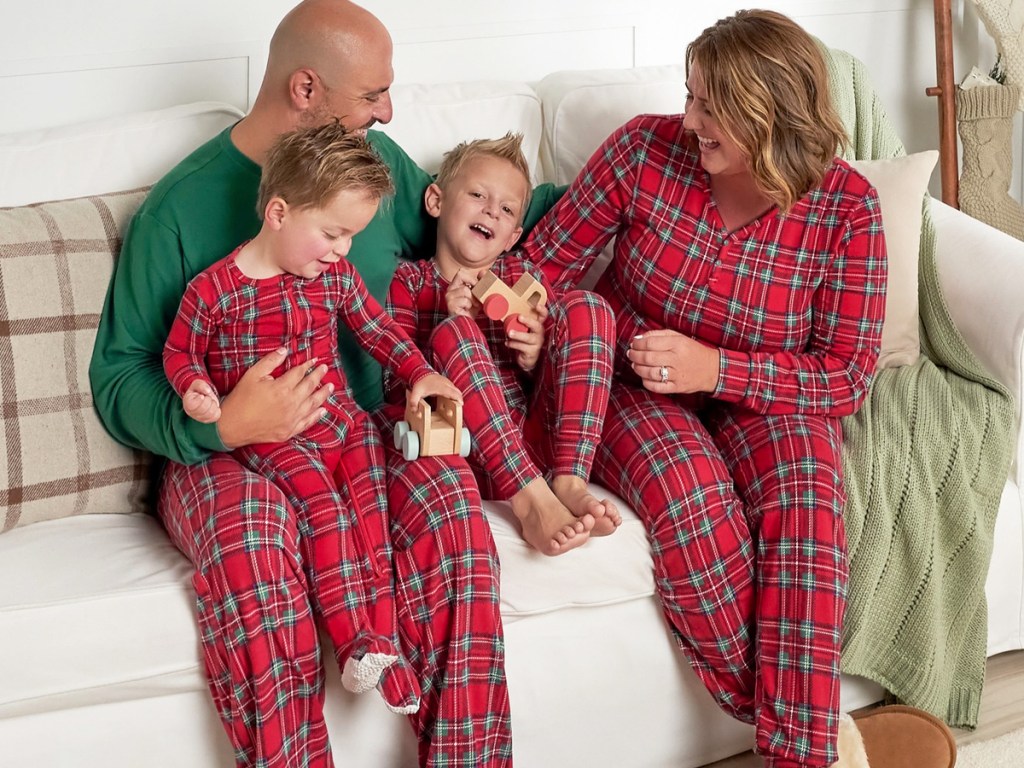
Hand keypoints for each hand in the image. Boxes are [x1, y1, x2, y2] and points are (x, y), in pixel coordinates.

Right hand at [182, 379, 220, 422]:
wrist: (202, 396)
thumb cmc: (198, 390)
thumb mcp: (198, 383)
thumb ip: (201, 385)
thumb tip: (207, 391)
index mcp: (187, 403)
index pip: (194, 405)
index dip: (201, 399)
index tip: (201, 396)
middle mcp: (191, 413)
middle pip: (204, 409)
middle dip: (209, 400)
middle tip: (207, 398)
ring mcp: (198, 418)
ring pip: (210, 414)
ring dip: (213, 405)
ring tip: (210, 402)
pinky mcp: (206, 420)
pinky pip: (215, 417)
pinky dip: (217, 410)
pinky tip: (213, 407)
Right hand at [217, 348, 332, 447]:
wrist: (231, 426)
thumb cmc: (240, 399)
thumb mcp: (252, 375)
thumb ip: (270, 362)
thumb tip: (284, 350)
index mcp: (282, 388)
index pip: (299, 373)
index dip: (307, 365)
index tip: (315, 360)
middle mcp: (290, 403)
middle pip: (309, 387)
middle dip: (318, 376)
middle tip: (325, 368)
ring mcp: (291, 419)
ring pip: (312, 404)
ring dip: (323, 394)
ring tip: (331, 386)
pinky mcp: (289, 431)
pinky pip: (307, 422)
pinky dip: (317, 416)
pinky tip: (323, 410)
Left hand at [407, 372, 462, 409]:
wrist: (421, 372)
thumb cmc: (420, 383)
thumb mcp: (416, 393)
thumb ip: (414, 402)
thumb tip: (415, 411)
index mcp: (440, 387)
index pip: (452, 393)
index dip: (458, 398)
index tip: (461, 405)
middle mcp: (446, 384)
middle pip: (457, 392)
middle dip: (460, 400)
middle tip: (459, 408)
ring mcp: (447, 382)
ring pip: (456, 390)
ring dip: (458, 397)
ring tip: (456, 405)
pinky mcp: (447, 382)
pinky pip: (454, 389)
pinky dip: (455, 394)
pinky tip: (451, 400)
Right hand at [445, 267, 482, 317]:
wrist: (468, 323)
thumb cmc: (472, 309)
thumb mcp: (478, 294)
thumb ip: (480, 282)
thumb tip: (483, 272)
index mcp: (455, 285)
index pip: (461, 272)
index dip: (471, 277)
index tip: (477, 286)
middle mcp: (450, 290)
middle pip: (461, 275)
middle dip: (473, 285)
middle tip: (477, 295)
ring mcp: (449, 297)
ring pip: (465, 289)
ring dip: (473, 299)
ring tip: (473, 305)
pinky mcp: (450, 305)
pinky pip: (464, 300)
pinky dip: (470, 306)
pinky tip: (467, 310)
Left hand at [506, 303, 546, 372]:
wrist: (526, 358)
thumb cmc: (523, 341)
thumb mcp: (521, 330)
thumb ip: (516, 322)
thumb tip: (500, 311)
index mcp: (537, 325)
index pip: (543, 316)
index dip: (542, 310)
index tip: (537, 305)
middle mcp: (539, 333)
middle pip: (538, 326)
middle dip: (529, 321)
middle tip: (519, 317)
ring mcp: (537, 343)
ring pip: (529, 338)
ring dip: (519, 335)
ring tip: (509, 333)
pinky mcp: (532, 352)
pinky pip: (523, 347)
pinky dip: (513, 344)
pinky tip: (507, 343)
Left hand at [626, 329, 719, 393]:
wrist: (711, 369)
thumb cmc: (691, 351)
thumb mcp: (678, 337)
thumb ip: (658, 335)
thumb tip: (638, 339)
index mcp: (678, 344)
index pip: (651, 342)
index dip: (637, 343)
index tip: (633, 344)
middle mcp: (677, 359)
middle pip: (648, 358)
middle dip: (634, 355)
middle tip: (631, 354)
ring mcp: (677, 375)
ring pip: (650, 373)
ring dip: (638, 369)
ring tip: (635, 365)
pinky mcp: (677, 387)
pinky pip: (657, 387)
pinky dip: (646, 382)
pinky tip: (644, 377)